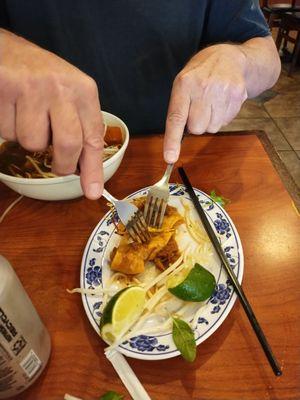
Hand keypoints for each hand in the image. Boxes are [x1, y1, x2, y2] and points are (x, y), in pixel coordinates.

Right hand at [0, 29, 103, 198]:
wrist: (8, 52)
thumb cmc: (43, 80)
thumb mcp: (70, 98)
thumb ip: (80, 129)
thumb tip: (83, 171)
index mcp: (84, 90)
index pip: (93, 137)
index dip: (93, 169)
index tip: (93, 191)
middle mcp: (61, 88)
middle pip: (67, 145)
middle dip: (62, 164)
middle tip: (58, 165)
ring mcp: (32, 89)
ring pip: (33, 143)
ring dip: (29, 140)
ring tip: (28, 118)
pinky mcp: (5, 90)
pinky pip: (8, 133)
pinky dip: (9, 129)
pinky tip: (12, 110)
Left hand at [163, 44, 247, 162]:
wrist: (231, 57)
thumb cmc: (201, 74)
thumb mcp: (183, 82)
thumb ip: (179, 107)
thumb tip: (177, 138)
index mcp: (184, 84)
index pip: (176, 118)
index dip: (172, 140)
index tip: (170, 158)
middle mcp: (203, 87)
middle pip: (197, 128)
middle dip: (196, 124)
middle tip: (199, 108)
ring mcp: (222, 91)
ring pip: (212, 128)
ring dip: (210, 121)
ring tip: (212, 102)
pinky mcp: (237, 95)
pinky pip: (226, 122)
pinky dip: (223, 116)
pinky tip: (223, 101)